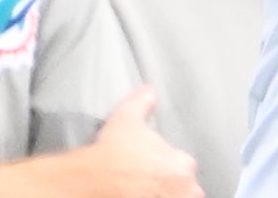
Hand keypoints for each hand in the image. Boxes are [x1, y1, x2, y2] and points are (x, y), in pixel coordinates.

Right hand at [68, 87, 203, 197]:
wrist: (92, 182)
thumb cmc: (112, 154)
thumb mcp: (126, 119)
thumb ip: (142, 103)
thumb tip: (148, 91)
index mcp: (183, 165)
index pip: (183, 171)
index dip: (165, 171)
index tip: (151, 173)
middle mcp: (186, 191)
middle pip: (183, 192)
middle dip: (168, 190)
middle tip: (146, 186)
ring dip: (163, 196)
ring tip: (140, 192)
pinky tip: (134, 196)